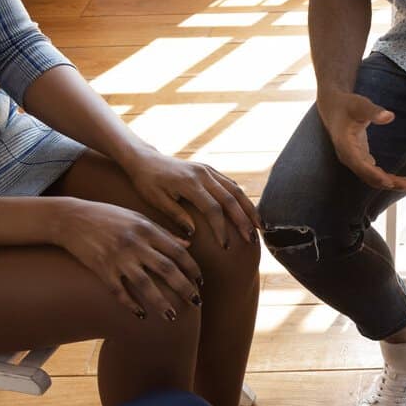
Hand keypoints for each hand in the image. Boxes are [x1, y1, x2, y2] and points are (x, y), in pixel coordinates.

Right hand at [53, 198, 202, 319]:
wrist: (71, 218)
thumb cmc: (109, 217)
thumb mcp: (138, 218)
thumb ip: (163, 233)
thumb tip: (188, 245)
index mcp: (147, 230)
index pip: (177, 252)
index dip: (192, 269)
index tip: (200, 282)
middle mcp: (135, 244)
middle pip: (166, 269)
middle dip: (184, 288)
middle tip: (196, 303)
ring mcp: (117, 257)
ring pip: (145, 284)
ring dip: (160, 302)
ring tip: (171, 317)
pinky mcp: (101, 269)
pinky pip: (119, 291)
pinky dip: (130, 305)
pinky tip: (141, 315)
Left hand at [124, 149, 261, 248]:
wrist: (145, 159)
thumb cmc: (147, 183)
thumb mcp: (156, 201)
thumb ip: (176, 216)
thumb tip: (193, 235)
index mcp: (189, 183)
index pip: (213, 209)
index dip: (222, 229)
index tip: (226, 247)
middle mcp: (203, 174)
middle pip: (231, 199)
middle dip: (243, 221)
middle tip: (251, 240)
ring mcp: (208, 171)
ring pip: (236, 190)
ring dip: (249, 210)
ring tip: (260, 228)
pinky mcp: (210, 171)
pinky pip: (231, 185)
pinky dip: (242, 199)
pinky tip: (249, 213)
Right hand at [317, 91, 405, 190]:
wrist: (333, 108)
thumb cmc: (347, 105)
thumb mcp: (360, 105)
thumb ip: (374, 111)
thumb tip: (390, 116)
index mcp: (345, 145)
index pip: (360, 164)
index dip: (374, 174)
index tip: (390, 183)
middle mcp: (349, 157)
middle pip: (370, 177)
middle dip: (392, 183)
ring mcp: (354, 160)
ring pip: (374, 178)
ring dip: (393, 183)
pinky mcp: (360, 159)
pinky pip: (374, 173)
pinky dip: (388, 178)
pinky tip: (402, 181)